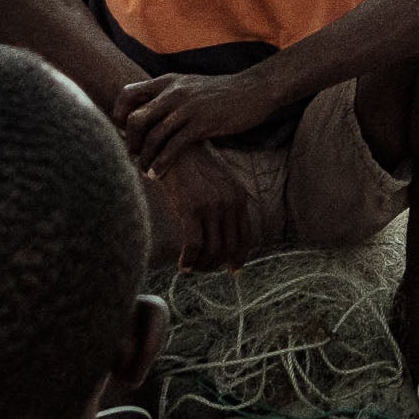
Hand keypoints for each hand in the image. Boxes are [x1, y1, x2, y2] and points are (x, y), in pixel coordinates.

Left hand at [117, 68, 285, 167]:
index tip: (122, 132)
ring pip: (152, 136)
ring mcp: (188, 108)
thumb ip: (171, 96)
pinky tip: (158, 174)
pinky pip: (173, 147)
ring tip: (145, 171)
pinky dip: (161, 163)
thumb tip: (151, 114)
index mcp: (169, 81)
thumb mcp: (192, 86)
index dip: (118, 114)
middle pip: (135, 119)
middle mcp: (174, 92)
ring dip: (144, 158)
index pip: (128, 93)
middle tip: (133, 156)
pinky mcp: (202, 123)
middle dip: (129, 142)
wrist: (255, 90)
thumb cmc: (223, 93)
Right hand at [147, 140, 255, 268]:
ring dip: (202, 265)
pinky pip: (194, 245)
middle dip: (218, 263)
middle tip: (204, 270)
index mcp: (239, 196)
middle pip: (230, 246)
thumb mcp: (216, 184)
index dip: (240, 256)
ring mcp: (212, 206)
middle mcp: (229, 202)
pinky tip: (182, 266)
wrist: (172, 148)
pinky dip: (189, 260)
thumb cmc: (191, 168)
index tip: (232, 269)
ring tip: (192, 268)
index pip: (246, 236)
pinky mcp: (191, 209)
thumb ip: (225, 206)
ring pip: (213, 249)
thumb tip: (225, 236)